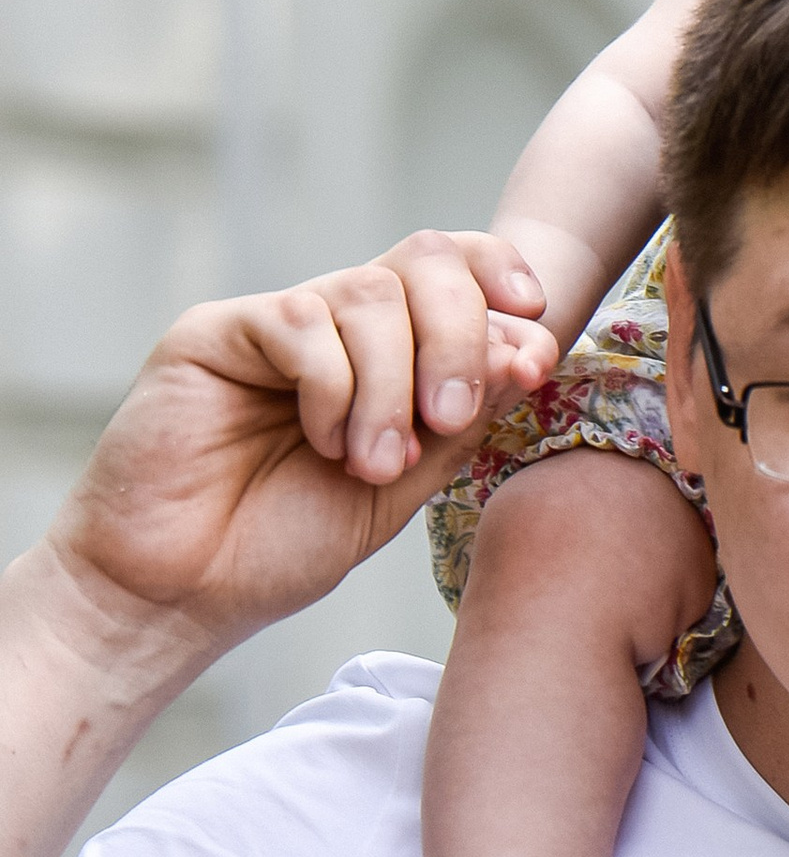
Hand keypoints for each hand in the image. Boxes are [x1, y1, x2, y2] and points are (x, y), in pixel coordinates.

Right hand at [43, 234, 556, 669]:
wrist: (183, 594)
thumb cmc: (282, 545)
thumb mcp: (402, 486)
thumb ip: (461, 420)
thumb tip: (528, 346)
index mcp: (388, 350)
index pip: (456, 269)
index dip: (501, 279)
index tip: (536, 338)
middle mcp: (334, 323)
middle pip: (425, 263)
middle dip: (459, 337)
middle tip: (450, 418)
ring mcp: (275, 322)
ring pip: (369, 294)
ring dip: (392, 383)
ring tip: (374, 462)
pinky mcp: (214, 333)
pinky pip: (299, 322)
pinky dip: (331, 386)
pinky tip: (321, 442)